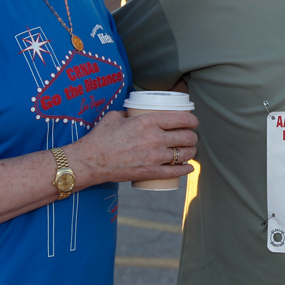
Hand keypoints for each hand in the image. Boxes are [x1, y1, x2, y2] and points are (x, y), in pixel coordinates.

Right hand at [74, 109, 198, 184]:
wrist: (91, 161)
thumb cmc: (101, 137)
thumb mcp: (116, 116)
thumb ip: (131, 113)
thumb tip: (138, 111)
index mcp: (148, 121)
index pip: (181, 118)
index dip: (192, 120)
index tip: (193, 122)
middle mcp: (155, 138)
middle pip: (186, 137)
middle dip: (193, 137)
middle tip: (191, 137)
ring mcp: (154, 157)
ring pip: (184, 154)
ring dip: (191, 152)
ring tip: (190, 151)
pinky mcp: (151, 173)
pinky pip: (176, 172)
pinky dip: (186, 170)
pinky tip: (189, 167)